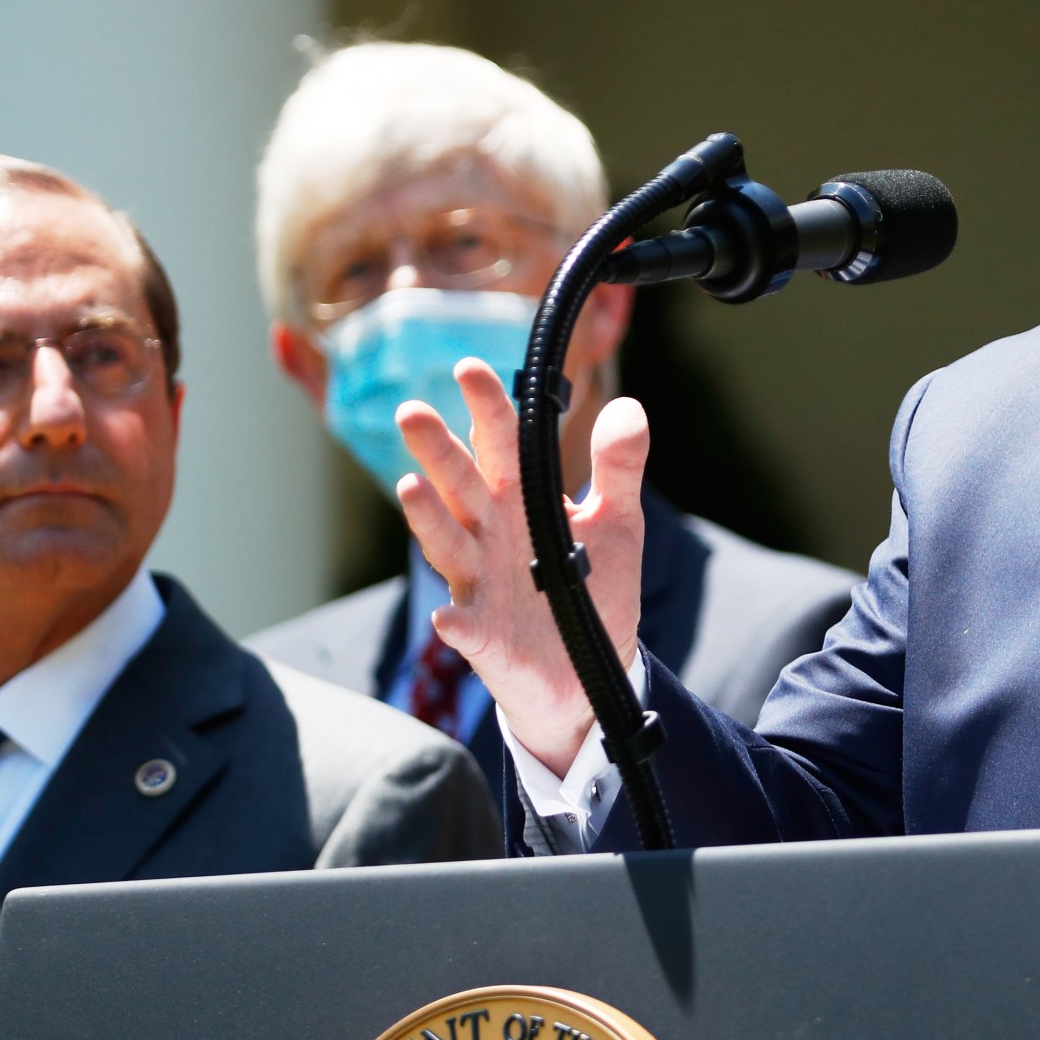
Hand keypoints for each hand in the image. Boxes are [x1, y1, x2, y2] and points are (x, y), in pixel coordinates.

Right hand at [397, 359, 647, 774]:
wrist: (590, 670)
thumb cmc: (592, 588)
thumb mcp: (615, 523)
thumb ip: (617, 467)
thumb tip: (629, 406)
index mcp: (519, 501)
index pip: (499, 444)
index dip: (486, 408)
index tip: (470, 369)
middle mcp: (490, 535)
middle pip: (461, 486)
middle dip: (438, 451)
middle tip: (412, 411)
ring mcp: (481, 585)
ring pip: (449, 545)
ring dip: (429, 518)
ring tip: (410, 486)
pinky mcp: (485, 638)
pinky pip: (465, 629)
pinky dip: (456, 624)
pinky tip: (448, 616)